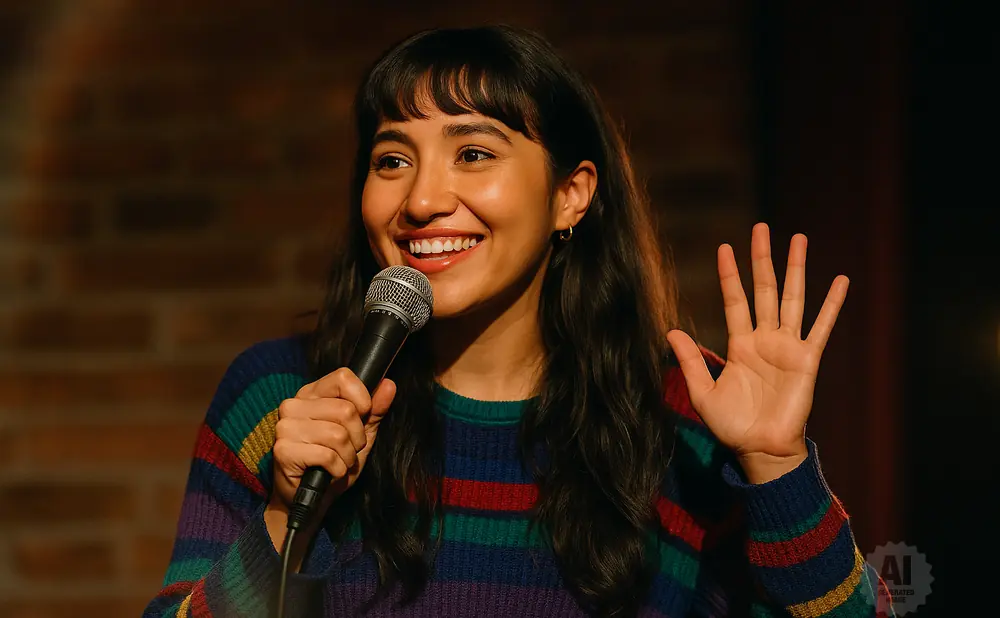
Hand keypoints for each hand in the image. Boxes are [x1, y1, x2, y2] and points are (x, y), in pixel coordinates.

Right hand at [263, 368, 395, 558]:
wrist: (313, 498)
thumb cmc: (334, 462)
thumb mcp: (361, 434)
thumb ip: (375, 410)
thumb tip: (389, 384)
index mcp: (312, 394)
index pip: (343, 377)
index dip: (362, 399)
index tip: (362, 418)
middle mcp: (294, 405)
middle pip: (345, 410)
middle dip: (356, 437)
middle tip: (347, 449)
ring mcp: (285, 427)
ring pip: (338, 434)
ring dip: (347, 456)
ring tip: (338, 461)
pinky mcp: (283, 450)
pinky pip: (327, 455)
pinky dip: (337, 468)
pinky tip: (328, 472)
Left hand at [666, 223, 848, 483]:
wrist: (761, 450)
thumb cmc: (732, 426)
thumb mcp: (703, 392)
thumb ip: (690, 361)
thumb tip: (671, 330)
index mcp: (740, 345)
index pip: (734, 301)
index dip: (729, 275)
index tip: (724, 248)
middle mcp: (764, 339)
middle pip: (763, 289)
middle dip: (762, 259)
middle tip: (761, 228)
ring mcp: (788, 347)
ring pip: (792, 298)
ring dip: (796, 269)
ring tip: (799, 239)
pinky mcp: (808, 359)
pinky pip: (821, 327)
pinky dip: (832, 304)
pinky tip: (840, 281)